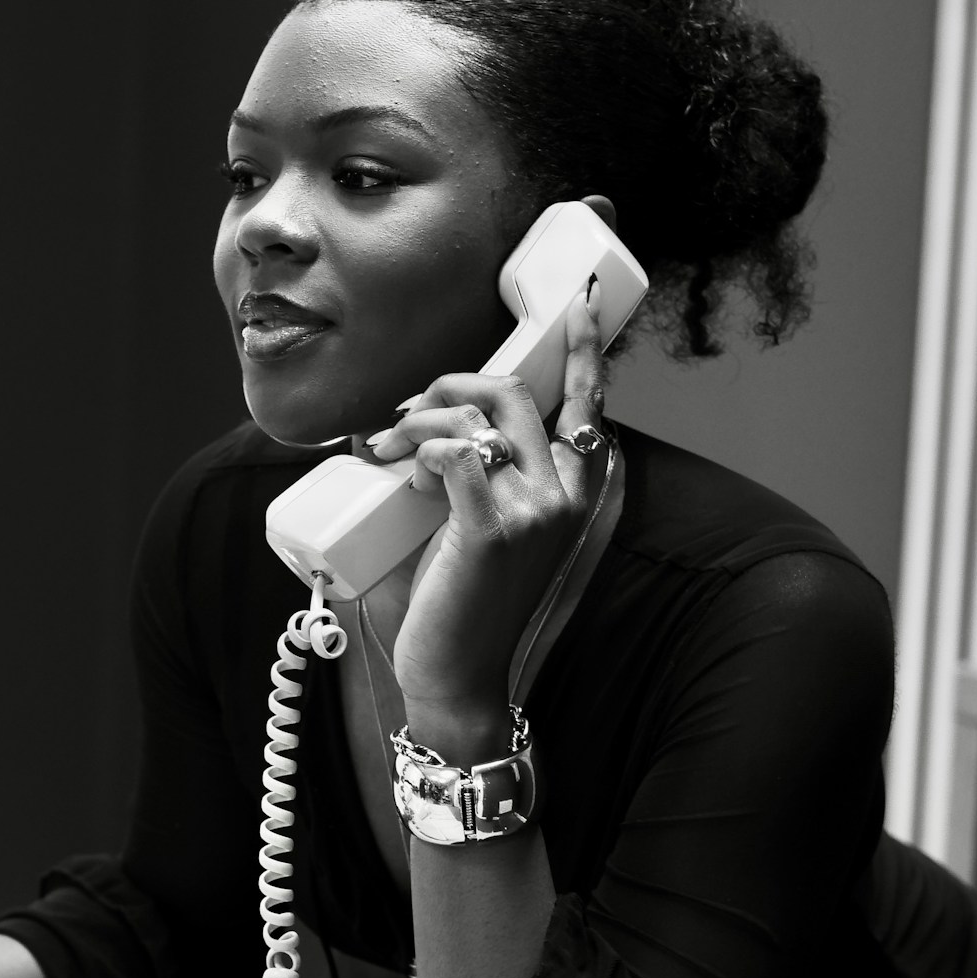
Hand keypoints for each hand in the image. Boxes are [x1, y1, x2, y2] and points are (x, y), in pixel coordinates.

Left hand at [363, 286, 610, 756]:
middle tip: (403, 416)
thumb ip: (468, 475)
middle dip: (446, 382)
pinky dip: (418, 447)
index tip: (574, 298)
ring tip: (388, 450)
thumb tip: (407, 426)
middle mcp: (565, 494)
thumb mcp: (476, 527)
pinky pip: (454, 449)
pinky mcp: (493, 528)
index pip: (588, 403)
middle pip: (511, 390)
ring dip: (419, 416)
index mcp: (571, 490)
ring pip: (478, 411)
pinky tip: (400, 471)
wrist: (457, 679)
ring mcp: (535, 510)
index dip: (582, 347)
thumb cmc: (459, 604)